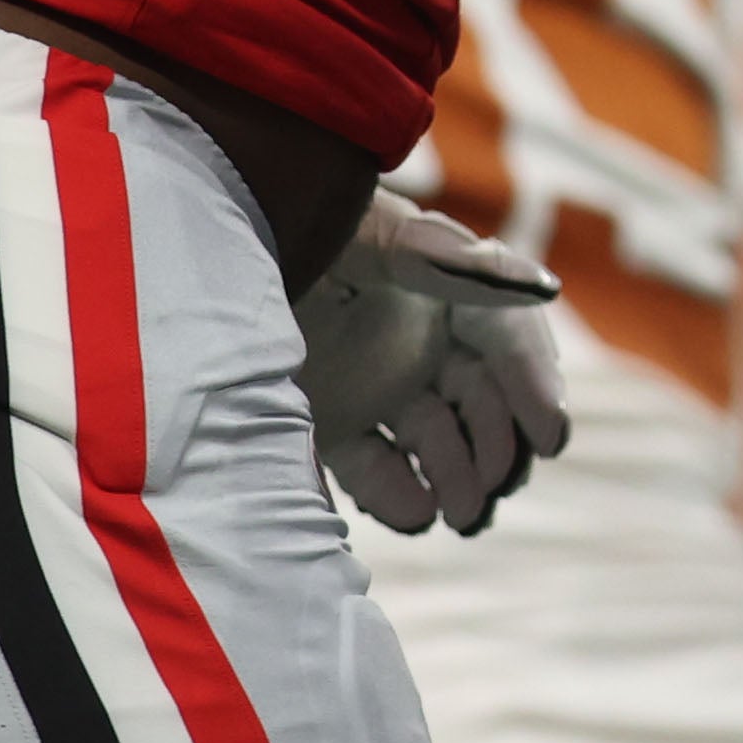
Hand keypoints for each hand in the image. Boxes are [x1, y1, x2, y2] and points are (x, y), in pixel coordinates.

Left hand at [297, 192, 570, 534]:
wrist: (190, 259)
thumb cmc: (287, 227)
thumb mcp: (366, 235)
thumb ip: (447, 259)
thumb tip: (542, 286)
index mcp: (434, 278)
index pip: (506, 332)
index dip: (534, 382)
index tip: (552, 437)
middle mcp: (412, 332)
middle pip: (480, 396)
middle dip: (498, 445)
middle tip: (496, 488)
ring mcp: (369, 379)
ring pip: (435, 438)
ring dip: (459, 477)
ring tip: (460, 515)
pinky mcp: (327, 419)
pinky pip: (374, 465)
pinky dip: (397, 494)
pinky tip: (414, 513)